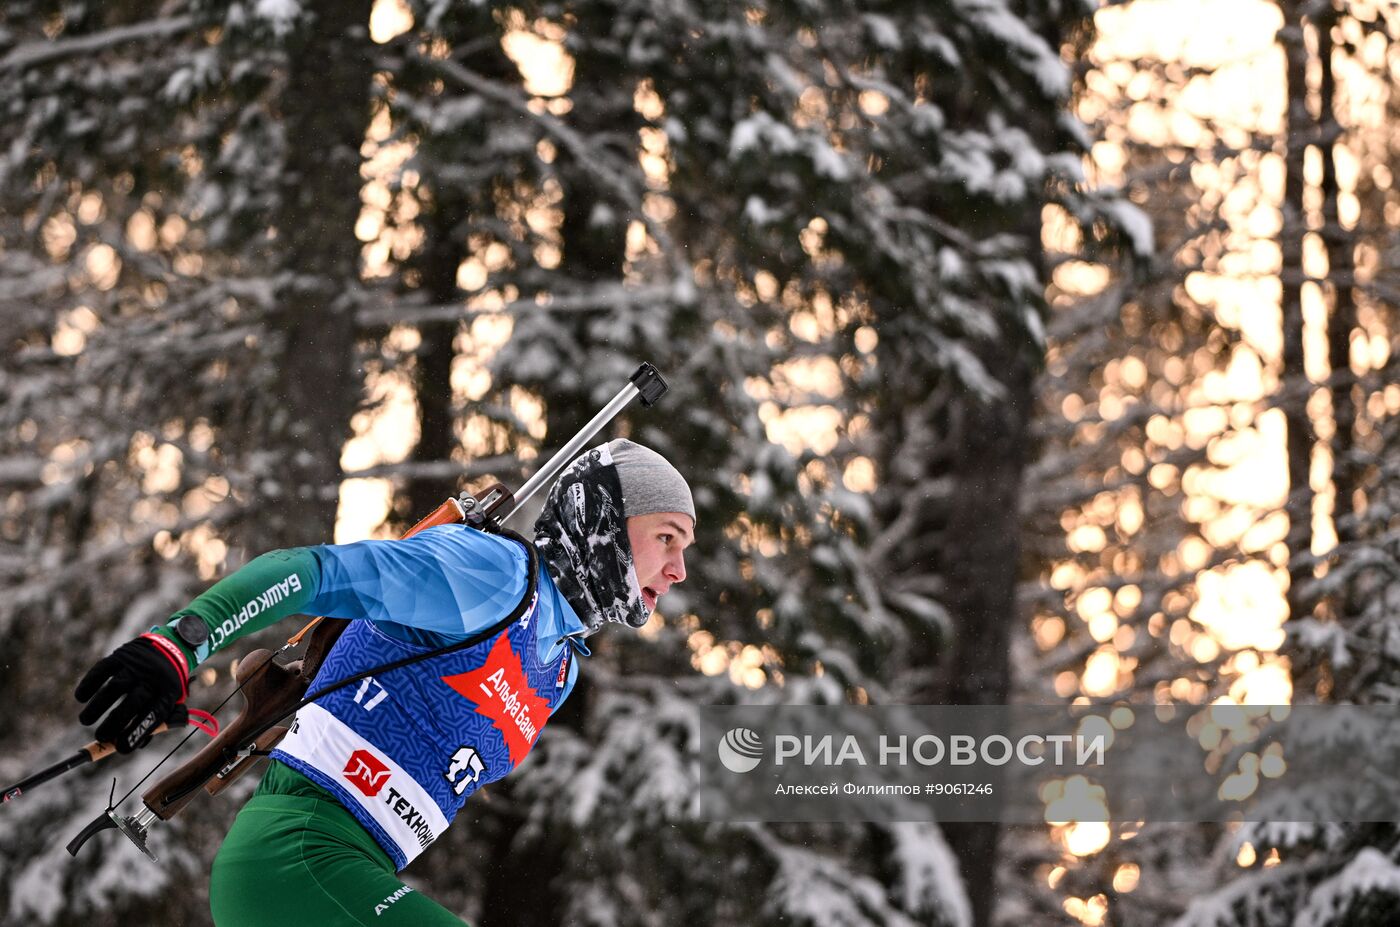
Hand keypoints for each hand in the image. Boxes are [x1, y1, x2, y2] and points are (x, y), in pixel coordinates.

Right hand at [75, 634, 188, 752]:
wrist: (170, 647)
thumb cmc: (165, 685)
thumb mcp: (170, 702)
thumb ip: (153, 724)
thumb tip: (128, 747)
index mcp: (169, 692)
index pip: (153, 716)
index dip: (137, 733)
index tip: (121, 749)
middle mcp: (154, 678)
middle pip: (133, 702)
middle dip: (115, 722)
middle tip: (100, 736)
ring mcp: (138, 665)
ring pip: (115, 686)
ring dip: (98, 705)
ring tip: (86, 721)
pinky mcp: (123, 655)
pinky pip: (103, 669)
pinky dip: (89, 684)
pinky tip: (80, 697)